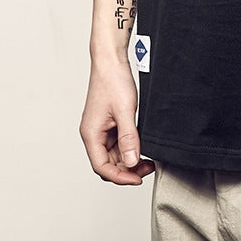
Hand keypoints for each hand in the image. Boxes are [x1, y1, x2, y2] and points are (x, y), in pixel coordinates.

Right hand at [79, 58, 154, 184]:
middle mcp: (94, 134)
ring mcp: (101, 129)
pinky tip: (142, 145)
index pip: (102, 167)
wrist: (111, 61)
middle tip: (148, 168)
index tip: (138, 179)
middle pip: (108, 163)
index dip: (120, 177)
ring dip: (129, 159)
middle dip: (127, 169)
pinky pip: (118, 142)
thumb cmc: (113, 81)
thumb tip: (131, 162)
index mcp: (91, 134)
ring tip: (149, 158)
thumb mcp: (125, 111)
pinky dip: (130, 147)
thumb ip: (128, 138)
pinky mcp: (109, 122)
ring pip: (114, 154)